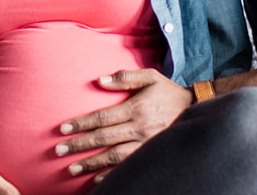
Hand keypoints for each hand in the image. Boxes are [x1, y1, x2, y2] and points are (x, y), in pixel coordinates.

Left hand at [54, 68, 192, 182]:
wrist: (197, 110)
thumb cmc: (168, 92)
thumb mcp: (150, 77)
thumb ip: (125, 77)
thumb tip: (100, 80)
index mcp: (136, 108)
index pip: (102, 118)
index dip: (82, 124)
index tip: (63, 130)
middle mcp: (140, 128)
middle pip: (104, 139)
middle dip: (80, 146)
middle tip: (59, 150)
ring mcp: (146, 144)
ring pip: (114, 157)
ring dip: (91, 164)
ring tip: (72, 169)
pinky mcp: (152, 155)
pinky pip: (129, 167)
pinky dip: (112, 175)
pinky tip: (96, 179)